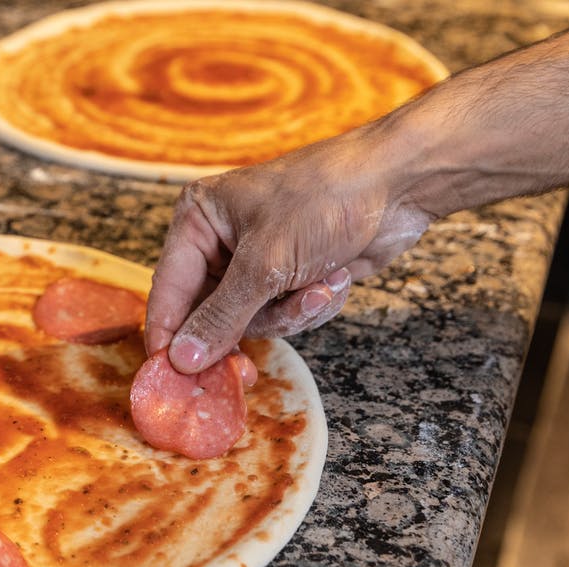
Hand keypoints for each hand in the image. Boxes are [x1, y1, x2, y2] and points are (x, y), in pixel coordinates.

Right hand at [145, 127, 438, 372]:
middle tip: (247, 371)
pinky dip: (311, 306)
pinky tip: (335, 281)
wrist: (400, 182)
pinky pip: (285, 314)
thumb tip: (181, 359)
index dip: (169, 337)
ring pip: (252, 320)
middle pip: (209, 313)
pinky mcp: (292, 274)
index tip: (174, 381)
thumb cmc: (324, 199)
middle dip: (246, 328)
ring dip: (289, 314)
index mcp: (198, 220)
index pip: (168, 291)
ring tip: (318, 290)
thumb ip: (221, 317)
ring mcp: (258, 259)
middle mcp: (221, 240)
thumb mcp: (265, 264)